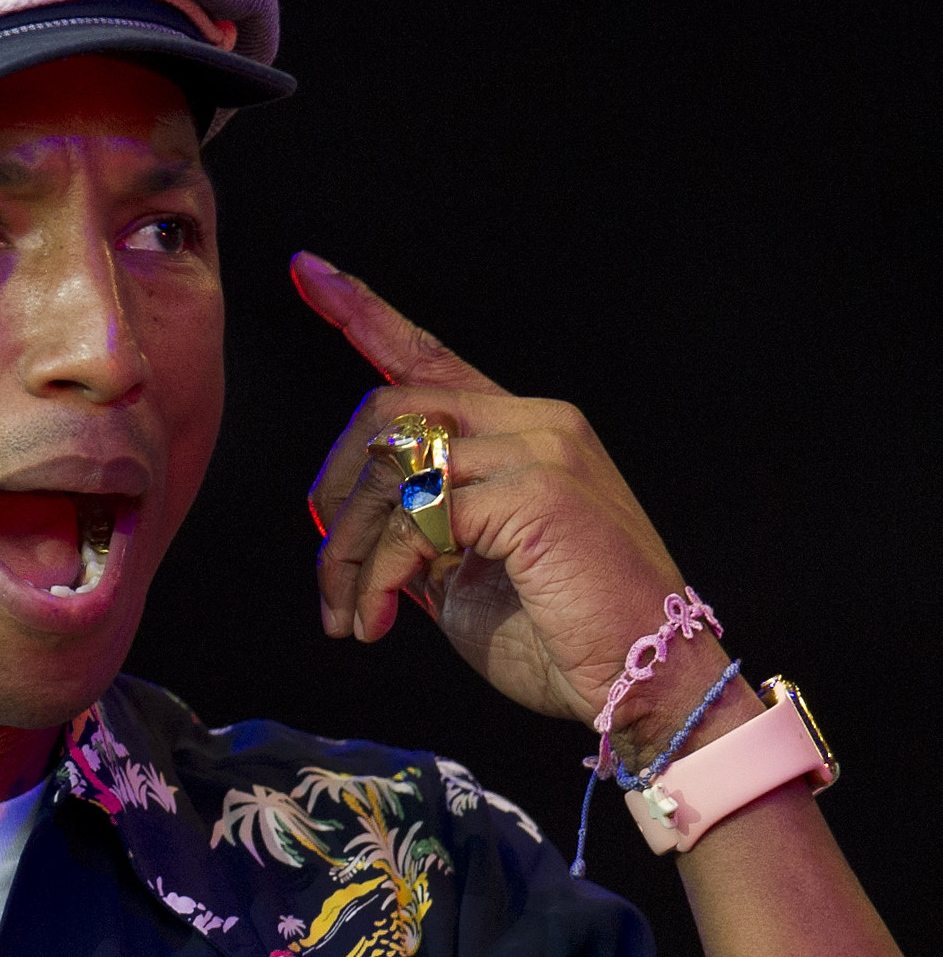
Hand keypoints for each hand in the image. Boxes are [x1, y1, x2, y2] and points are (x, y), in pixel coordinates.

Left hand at [292, 253, 744, 758]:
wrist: (644, 684)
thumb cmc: (562, 639)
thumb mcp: (464, 577)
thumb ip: (416, 533)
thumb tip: (352, 530)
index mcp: (521, 433)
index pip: (431, 359)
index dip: (364, 313)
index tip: (310, 271)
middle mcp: (534, 422)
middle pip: (386, 410)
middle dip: (332, 496)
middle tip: (330, 579)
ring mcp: (539, 449)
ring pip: (391, 463)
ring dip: (347, 549)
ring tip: (351, 615)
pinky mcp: (535, 489)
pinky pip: (415, 514)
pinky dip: (379, 573)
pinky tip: (379, 620)